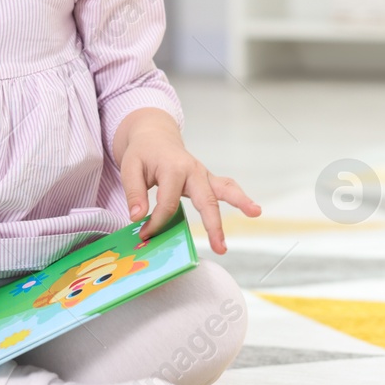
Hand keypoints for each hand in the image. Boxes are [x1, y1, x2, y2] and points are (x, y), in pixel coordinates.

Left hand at [115, 109, 259, 253]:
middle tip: (220, 247)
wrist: (155, 136)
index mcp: (173, 168)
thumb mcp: (130, 167)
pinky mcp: (207, 179)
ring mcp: (203, 174)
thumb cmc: (142, 153)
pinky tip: (252, 209)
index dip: (156, 223)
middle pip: (205, 200)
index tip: (145, 234)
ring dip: (240, 202)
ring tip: (255, 212)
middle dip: (212, 225)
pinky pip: (226, 187)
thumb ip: (134, 192)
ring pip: (225, 189)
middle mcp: (193, 170)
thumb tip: (138, 218)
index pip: (167, 204)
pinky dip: (238, 197)